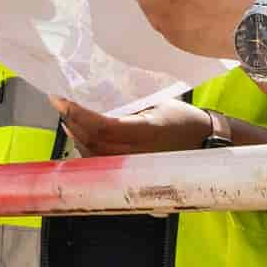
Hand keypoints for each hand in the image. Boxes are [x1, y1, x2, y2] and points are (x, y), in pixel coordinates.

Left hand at [56, 98, 212, 156]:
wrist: (206, 143)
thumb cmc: (185, 120)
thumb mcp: (160, 103)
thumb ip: (130, 103)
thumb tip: (98, 92)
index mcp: (147, 132)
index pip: (102, 126)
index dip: (78, 114)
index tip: (61, 99)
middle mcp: (139, 154)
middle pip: (93, 142)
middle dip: (72, 122)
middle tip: (60, 104)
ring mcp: (135, 168)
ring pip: (94, 156)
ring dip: (77, 137)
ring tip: (68, 118)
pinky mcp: (133, 174)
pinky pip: (103, 164)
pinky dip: (88, 150)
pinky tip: (81, 137)